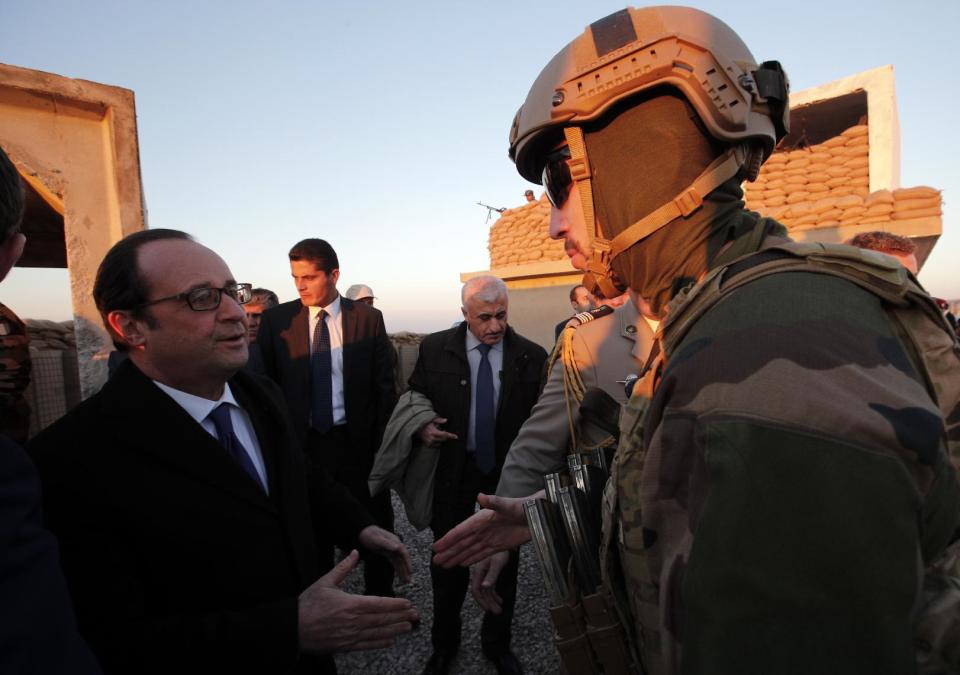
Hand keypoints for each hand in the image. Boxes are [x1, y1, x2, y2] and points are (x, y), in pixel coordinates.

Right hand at [298, 550, 418, 653]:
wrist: (292, 628)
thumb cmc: (307, 604)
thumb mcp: (325, 582)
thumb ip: (343, 568)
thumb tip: (355, 552)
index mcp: (350, 604)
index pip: (379, 603)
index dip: (395, 604)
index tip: (408, 603)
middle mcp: (353, 621)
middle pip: (382, 619)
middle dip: (401, 617)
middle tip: (415, 615)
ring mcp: (350, 635)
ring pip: (377, 633)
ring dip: (394, 630)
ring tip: (408, 627)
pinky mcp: (345, 646)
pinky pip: (366, 645)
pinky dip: (379, 643)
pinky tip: (389, 641)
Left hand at [358, 525, 412, 582]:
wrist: (363, 531)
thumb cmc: (370, 534)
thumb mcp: (377, 539)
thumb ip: (387, 543)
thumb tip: (398, 547)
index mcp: (394, 541)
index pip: (403, 552)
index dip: (407, 562)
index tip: (410, 571)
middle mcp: (395, 545)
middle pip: (403, 558)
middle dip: (406, 569)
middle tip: (408, 580)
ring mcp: (392, 549)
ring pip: (399, 561)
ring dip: (403, 570)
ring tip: (406, 581)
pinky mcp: (387, 552)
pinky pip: (394, 561)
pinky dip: (398, 568)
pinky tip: (400, 575)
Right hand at [416, 416, 457, 446]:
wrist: (417, 428)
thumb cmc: (425, 424)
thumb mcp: (432, 420)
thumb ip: (439, 420)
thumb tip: (445, 420)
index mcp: (433, 432)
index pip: (444, 434)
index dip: (451, 435)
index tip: (455, 436)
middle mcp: (432, 438)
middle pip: (443, 439)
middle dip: (445, 436)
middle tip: (443, 432)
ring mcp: (430, 442)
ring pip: (440, 442)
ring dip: (441, 439)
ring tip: (437, 434)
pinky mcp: (428, 445)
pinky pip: (436, 445)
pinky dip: (437, 442)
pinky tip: (435, 438)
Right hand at [432, 492, 538, 567]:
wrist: (539, 514)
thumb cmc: (524, 506)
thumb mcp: (508, 505)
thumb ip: (494, 502)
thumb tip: (479, 495)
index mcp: (482, 519)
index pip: (461, 531)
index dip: (448, 540)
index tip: (436, 547)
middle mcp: (483, 529)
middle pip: (462, 543)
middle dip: (449, 552)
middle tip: (435, 561)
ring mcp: (491, 538)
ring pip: (470, 550)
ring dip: (457, 557)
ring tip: (445, 565)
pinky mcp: (500, 545)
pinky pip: (483, 554)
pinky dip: (472, 559)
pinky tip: (463, 564)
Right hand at [470, 551, 509, 613]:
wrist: (504, 540)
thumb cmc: (500, 550)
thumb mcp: (497, 563)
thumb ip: (491, 575)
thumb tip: (484, 587)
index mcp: (479, 571)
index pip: (476, 589)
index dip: (481, 600)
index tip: (487, 609)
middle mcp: (480, 573)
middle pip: (482, 592)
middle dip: (488, 603)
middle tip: (496, 612)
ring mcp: (485, 573)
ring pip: (486, 590)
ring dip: (492, 600)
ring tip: (499, 609)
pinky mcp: (490, 572)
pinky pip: (490, 586)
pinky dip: (494, 594)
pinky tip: (499, 600)